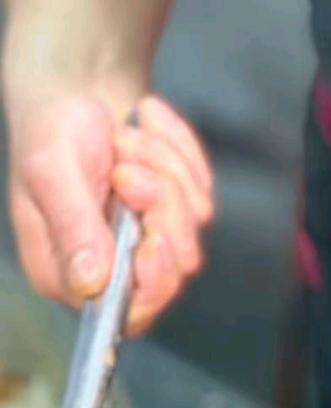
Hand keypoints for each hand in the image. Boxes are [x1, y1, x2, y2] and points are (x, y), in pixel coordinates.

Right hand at [7, 92, 212, 333]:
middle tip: (127, 169)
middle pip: (172, 271)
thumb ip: (72, 227)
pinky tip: (146, 132)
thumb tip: (90, 284)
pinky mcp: (181, 219)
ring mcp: (153, 245)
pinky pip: (201, 196)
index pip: (126, 314)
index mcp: (70, 275)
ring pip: (192, 230)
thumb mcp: (50, 172)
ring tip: (126, 139)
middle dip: (159, 210)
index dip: (151, 284)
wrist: (78, 92)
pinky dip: (178, 156)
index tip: (153, 239)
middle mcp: (116, 269)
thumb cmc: (51, 131)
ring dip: (165, 173)